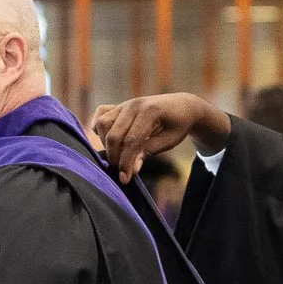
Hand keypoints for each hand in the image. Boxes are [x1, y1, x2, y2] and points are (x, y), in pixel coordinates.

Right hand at [90, 93, 232, 182]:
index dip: (126, 162)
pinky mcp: (118, 106)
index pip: (131, 141)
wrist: (182, 106)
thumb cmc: (177, 125)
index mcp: (150, 111)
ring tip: (117, 153)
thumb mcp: (169, 141)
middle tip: (120, 169)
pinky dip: (99, 127)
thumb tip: (131, 170)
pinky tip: (108, 138)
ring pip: (102, 123)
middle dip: (114, 156)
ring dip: (105, 142)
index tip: (124, 179)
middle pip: (113, 134)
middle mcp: (133, 105)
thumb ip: (148, 152)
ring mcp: (124, 104)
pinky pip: (100, 115)